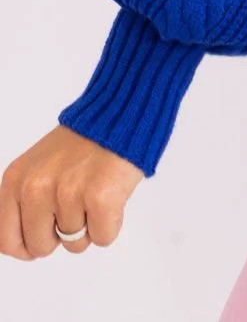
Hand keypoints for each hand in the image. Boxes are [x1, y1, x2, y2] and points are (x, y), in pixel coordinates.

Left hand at [1, 125, 144, 260]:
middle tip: (76, 201)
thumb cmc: (83, 142)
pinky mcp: (100, 197)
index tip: (46, 233)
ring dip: (89, 224)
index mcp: (16, 180)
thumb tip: (22, 245)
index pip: (6, 241)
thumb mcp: (37, 166)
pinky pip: (102, 237)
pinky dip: (111, 222)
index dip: (29, 245)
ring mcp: (68, 192)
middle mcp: (36, 187)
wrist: (119, 115)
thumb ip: (24, 202)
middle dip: (61, 234)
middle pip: (41, 247)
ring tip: (94, 190)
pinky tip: (111, 194)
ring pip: (75, 244)